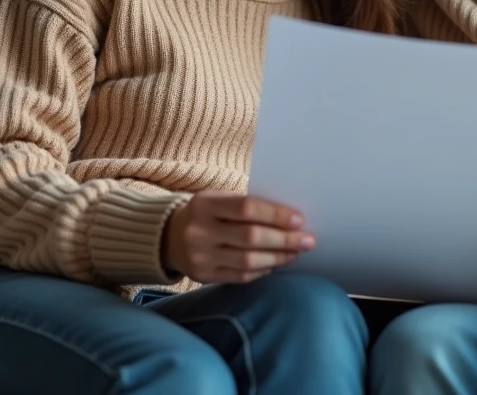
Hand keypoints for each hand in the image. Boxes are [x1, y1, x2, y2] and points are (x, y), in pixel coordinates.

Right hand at [162, 192, 315, 283]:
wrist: (168, 236)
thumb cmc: (207, 213)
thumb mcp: (218, 199)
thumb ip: (247, 206)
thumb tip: (291, 218)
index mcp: (205, 204)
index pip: (247, 209)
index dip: (276, 215)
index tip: (299, 220)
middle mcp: (199, 231)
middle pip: (251, 237)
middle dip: (284, 240)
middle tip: (308, 240)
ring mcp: (200, 257)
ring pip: (248, 261)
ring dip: (278, 257)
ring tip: (296, 253)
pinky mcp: (203, 277)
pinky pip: (241, 276)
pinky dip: (263, 270)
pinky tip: (276, 264)